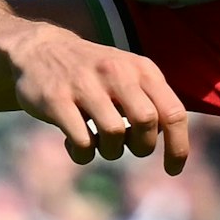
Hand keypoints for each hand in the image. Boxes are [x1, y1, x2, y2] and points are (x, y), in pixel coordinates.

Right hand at [8, 25, 189, 173]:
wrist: (41, 49)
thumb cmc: (96, 75)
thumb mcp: (131, 75)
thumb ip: (154, 102)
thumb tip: (174, 143)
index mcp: (142, 69)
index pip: (173, 112)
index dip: (178, 146)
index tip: (173, 169)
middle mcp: (117, 72)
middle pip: (147, 122)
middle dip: (142, 146)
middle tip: (129, 146)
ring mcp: (85, 84)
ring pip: (114, 133)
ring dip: (110, 151)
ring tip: (99, 143)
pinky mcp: (56, 99)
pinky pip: (82, 141)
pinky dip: (83, 153)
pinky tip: (75, 144)